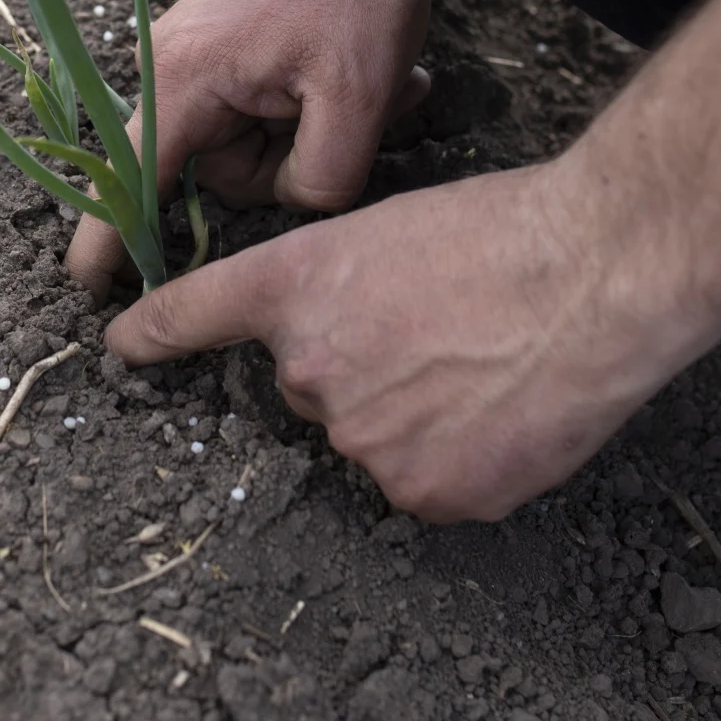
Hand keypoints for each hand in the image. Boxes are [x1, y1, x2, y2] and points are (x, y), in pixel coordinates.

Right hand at [68, 0, 433, 300]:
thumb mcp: (357, 100)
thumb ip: (318, 183)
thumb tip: (298, 206)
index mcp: (183, 80)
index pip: (128, 179)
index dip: (109, 239)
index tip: (91, 290)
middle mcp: (177, 71)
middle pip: (218, 174)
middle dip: (292, 163)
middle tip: (361, 114)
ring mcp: (206, 61)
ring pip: (255, 149)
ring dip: (319, 131)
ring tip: (379, 86)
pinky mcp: (235, 56)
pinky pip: (269, 116)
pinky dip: (321, 107)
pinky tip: (371, 78)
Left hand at [102, 159, 720, 520]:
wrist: (598, 273)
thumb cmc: (509, 229)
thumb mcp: (394, 227)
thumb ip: (342, 290)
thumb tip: (344, 347)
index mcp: (297, 285)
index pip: (194, 312)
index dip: (152, 334)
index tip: (122, 347)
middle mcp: (310, 367)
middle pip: (311, 384)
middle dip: (360, 363)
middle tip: (438, 327)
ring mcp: (363, 439)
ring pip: (371, 435)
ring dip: (412, 411)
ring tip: (486, 358)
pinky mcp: (424, 492)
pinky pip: (425, 481)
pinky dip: (459, 456)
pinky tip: (506, 407)